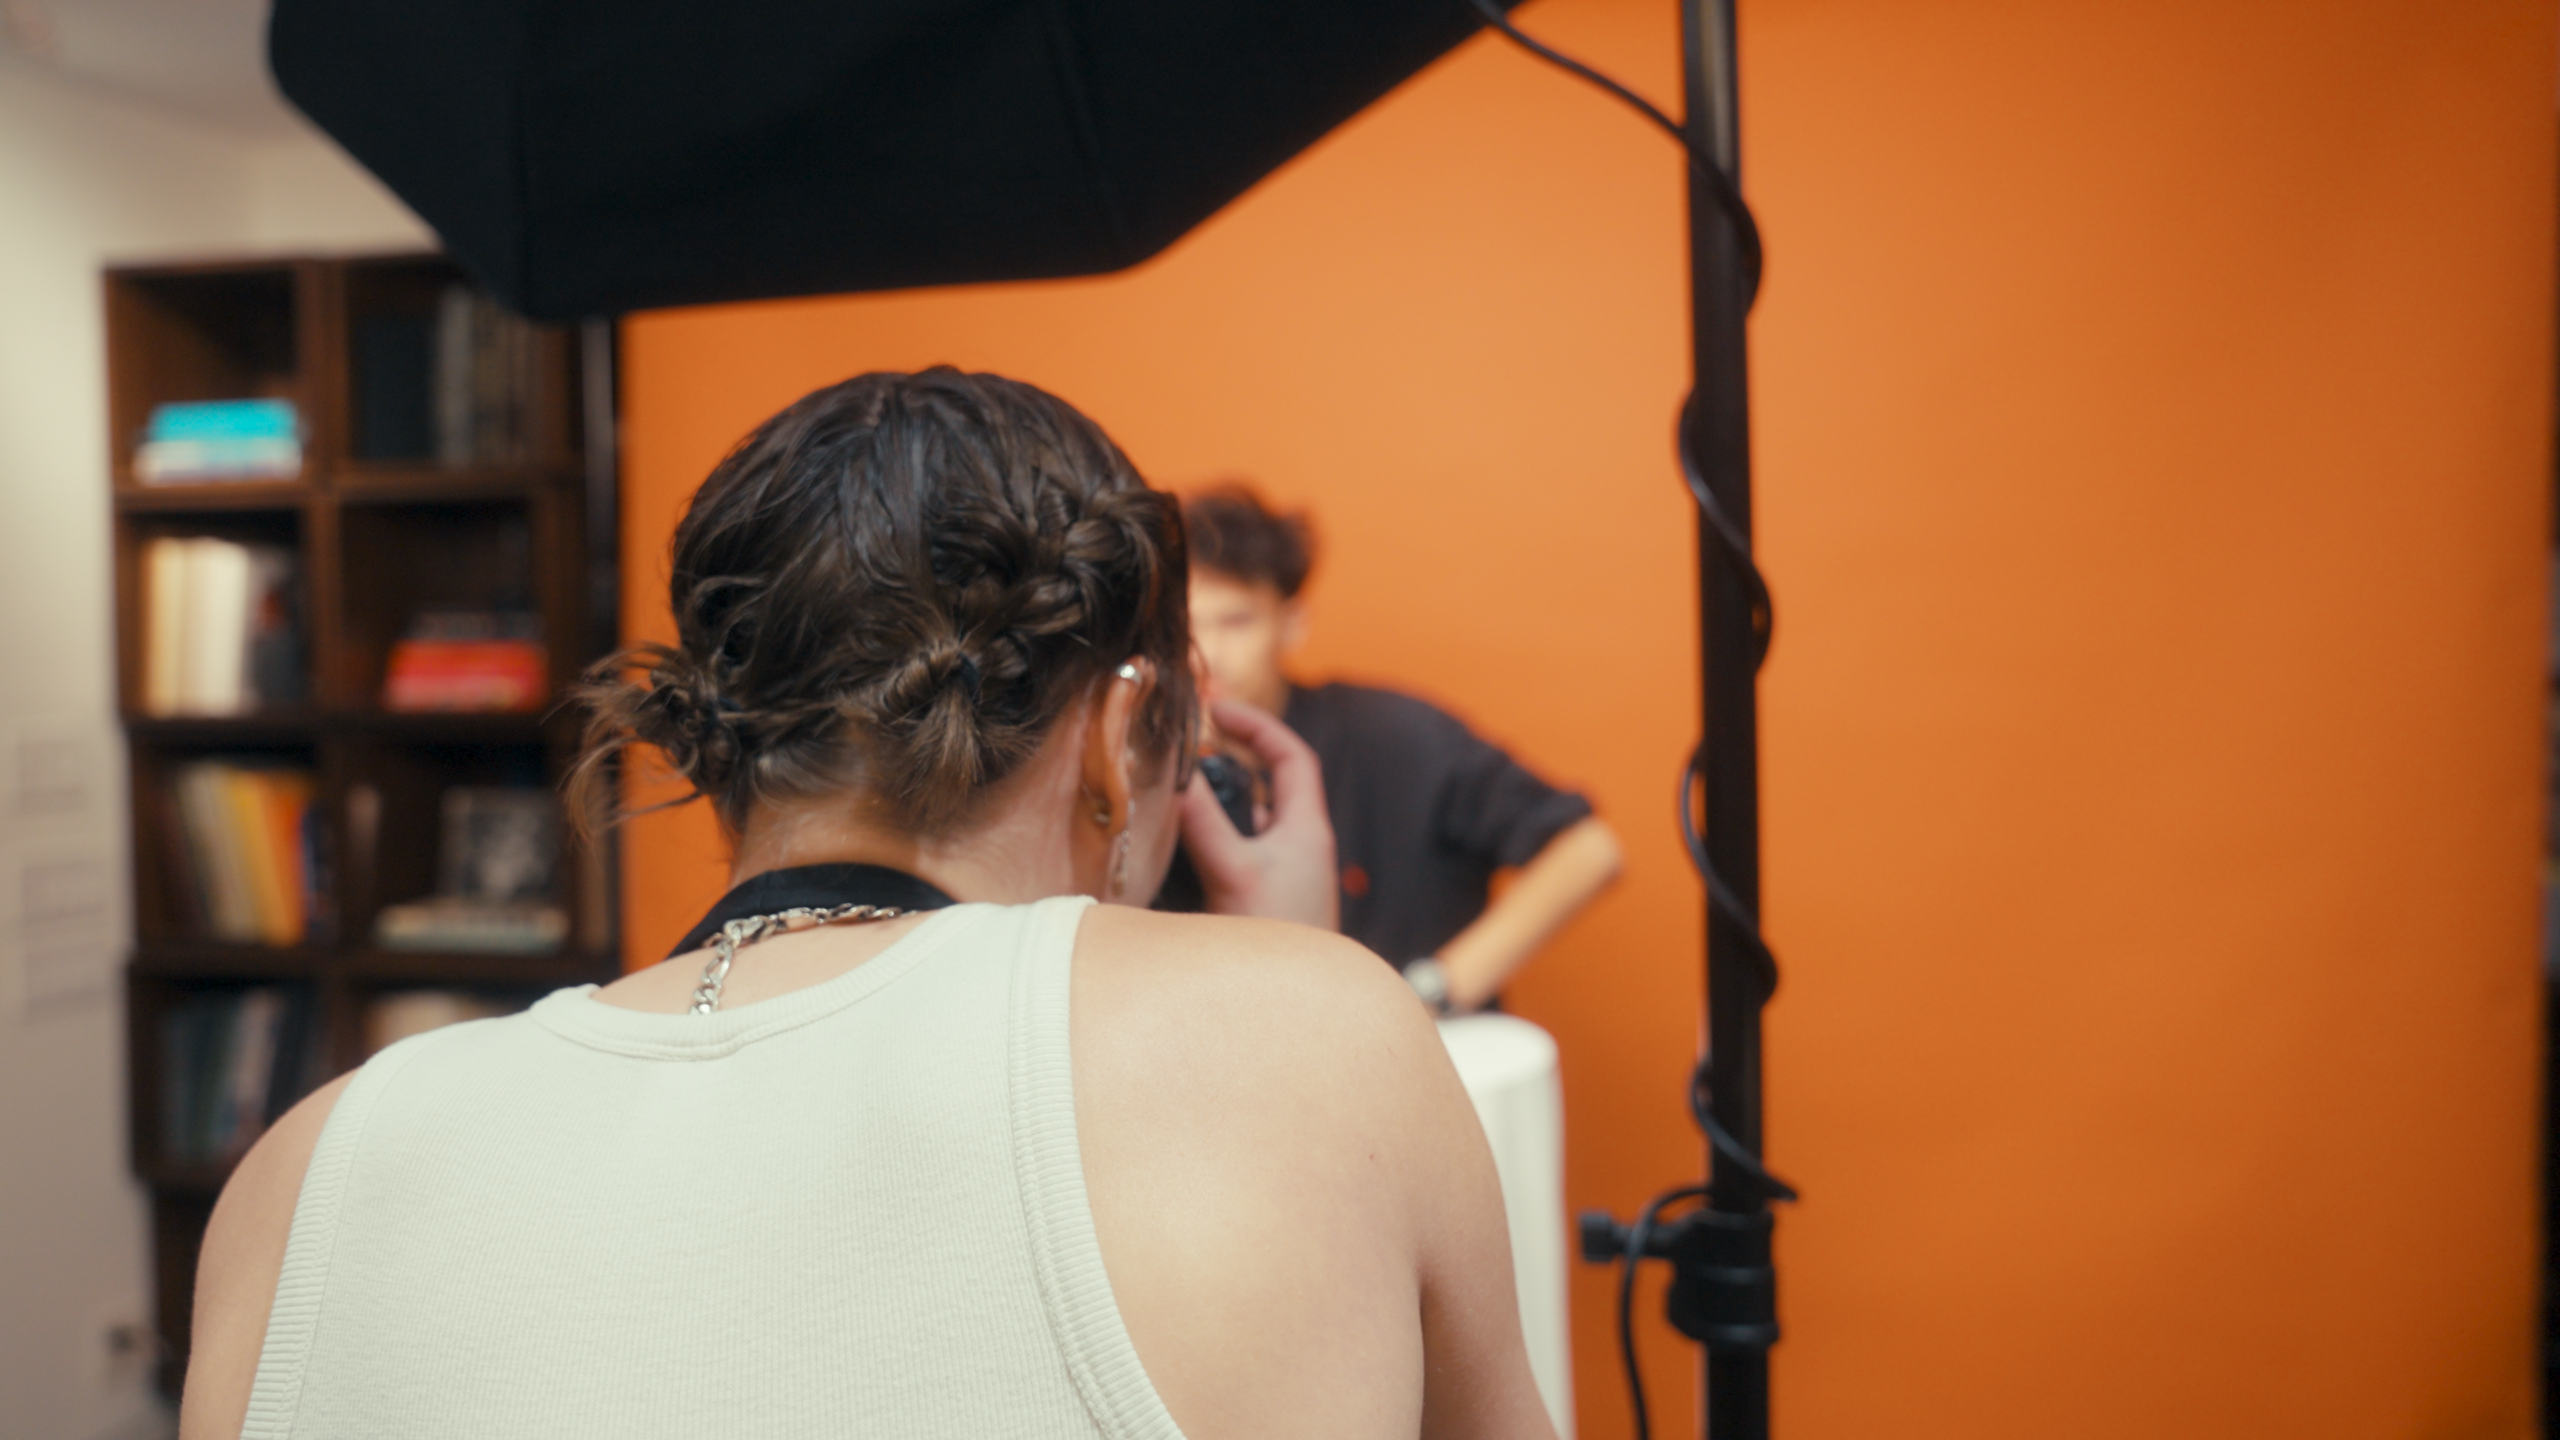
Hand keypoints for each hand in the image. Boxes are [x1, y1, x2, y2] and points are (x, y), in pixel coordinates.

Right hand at [1178, 699, 1338, 930]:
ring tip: (1178, 798)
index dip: (1257, 726)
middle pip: (1265, 786)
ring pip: (1248, 824)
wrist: (1297, 1012)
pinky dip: (1212, 843)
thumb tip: (1176, 773)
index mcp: (1306, 828)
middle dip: (1228, 765)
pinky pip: (1238, 855)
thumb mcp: (1233, 871)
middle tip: (1188, 751)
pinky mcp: (1266, 901)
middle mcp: (1299, 847)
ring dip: (1216, 808)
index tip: (1217, 711)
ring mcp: (1284, 876)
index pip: (1290, 756)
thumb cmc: (1278, 938)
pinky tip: (1181, 853)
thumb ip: (1203, 821)